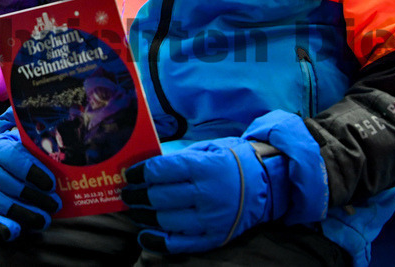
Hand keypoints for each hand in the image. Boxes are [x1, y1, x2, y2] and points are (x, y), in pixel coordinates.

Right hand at [0, 108, 61, 240]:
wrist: (3, 157)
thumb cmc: (21, 142)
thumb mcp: (21, 126)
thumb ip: (25, 114)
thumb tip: (29, 98)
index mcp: (0, 147)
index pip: (12, 158)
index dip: (31, 171)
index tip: (51, 181)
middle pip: (9, 185)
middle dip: (34, 196)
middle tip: (56, 202)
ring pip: (3, 204)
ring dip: (26, 214)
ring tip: (46, 218)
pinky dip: (4, 227)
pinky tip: (16, 232)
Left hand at [122, 138, 288, 253]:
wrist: (267, 184)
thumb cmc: (232, 161)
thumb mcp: (209, 150)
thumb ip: (180, 159)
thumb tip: (147, 169)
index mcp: (205, 168)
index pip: (161, 171)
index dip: (140, 173)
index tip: (129, 174)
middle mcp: (208, 195)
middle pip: (160, 197)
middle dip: (137, 195)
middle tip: (126, 193)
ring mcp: (211, 220)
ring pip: (166, 220)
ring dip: (144, 215)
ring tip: (134, 209)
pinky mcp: (214, 238)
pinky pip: (180, 243)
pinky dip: (158, 241)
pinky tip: (144, 235)